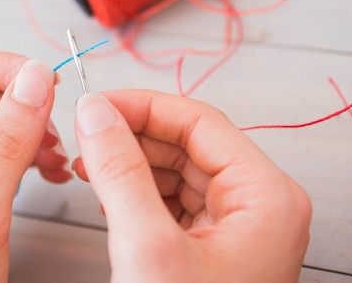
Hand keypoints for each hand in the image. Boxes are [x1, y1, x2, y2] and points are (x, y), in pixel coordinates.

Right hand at [72, 91, 311, 282]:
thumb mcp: (147, 248)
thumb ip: (120, 171)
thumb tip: (95, 113)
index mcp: (266, 196)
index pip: (200, 122)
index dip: (143, 106)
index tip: (97, 103)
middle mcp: (257, 205)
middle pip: (187, 143)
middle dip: (132, 135)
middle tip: (86, 130)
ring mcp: (234, 226)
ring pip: (175, 169)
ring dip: (130, 160)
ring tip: (89, 161)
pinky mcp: (209, 245)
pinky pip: (170, 197)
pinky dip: (135, 188)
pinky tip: (107, 189)